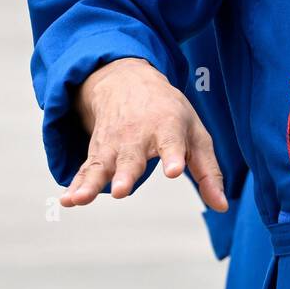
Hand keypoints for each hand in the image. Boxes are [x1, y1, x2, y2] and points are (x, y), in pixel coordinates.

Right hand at [62, 57, 226, 211]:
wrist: (127, 82)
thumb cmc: (169, 114)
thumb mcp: (196, 136)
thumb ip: (208, 172)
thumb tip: (222, 206)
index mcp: (167, 128)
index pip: (172, 143)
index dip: (174, 157)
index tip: (174, 170)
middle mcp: (137, 136)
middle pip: (131, 158)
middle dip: (126, 175)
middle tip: (122, 191)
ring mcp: (113, 144)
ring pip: (101, 165)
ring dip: (91, 183)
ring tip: (81, 200)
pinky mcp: (96, 152)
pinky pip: (84, 170)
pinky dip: (75, 184)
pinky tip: (67, 200)